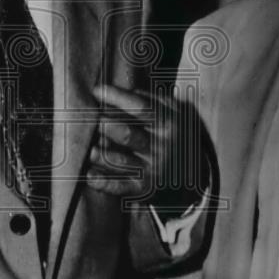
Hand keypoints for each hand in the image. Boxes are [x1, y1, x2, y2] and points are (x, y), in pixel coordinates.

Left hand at [86, 83, 206, 211]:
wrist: (195, 172)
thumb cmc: (173, 134)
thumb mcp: (173, 112)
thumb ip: (151, 99)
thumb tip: (123, 90)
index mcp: (169, 123)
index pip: (141, 108)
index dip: (117, 97)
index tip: (96, 91)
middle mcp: (162, 146)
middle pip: (127, 134)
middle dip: (103, 125)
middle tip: (83, 118)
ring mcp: (153, 168)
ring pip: (120, 160)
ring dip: (99, 154)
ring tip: (87, 147)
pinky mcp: (145, 187)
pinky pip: (121, 186)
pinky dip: (103, 182)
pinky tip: (88, 175)